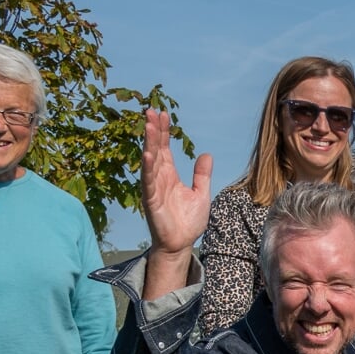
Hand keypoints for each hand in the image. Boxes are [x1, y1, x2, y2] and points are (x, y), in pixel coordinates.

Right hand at [140, 109, 210, 259]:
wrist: (181, 243)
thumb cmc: (188, 220)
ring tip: (148, 124)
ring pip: (150, 161)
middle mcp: (159, 178)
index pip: (165, 148)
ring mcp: (153, 188)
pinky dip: (148, 168)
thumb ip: (202, 175)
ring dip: (149, 143)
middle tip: (151, 110)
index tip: (163, 113)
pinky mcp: (152, 200)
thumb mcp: (200, 193)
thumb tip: (207, 155)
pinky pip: (149, 182)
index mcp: (169, 175)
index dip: (164, 131)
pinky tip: (148, 154)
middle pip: (155, 149)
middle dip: (153, 130)